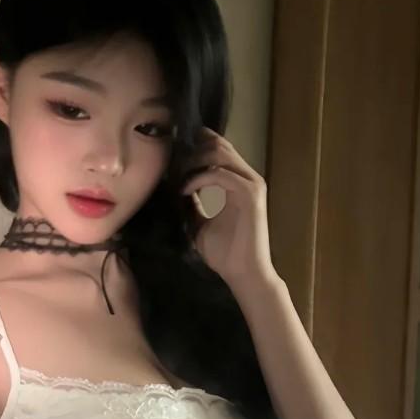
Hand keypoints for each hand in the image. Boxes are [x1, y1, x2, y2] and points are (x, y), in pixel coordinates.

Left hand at [180, 129, 276, 289]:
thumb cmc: (225, 253)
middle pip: (218, 145)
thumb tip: (174, 190)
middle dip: (191, 149)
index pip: (217, 150)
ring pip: (220, 154)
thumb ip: (191, 205)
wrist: (243, 273)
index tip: (170, 154)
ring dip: (193, 161)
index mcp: (237, 182)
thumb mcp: (198, 224)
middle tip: (169, 162)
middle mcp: (246, 178)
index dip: (195, 146)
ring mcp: (250, 184)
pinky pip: (220, 174)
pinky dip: (198, 179)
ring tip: (174, 175)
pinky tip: (183, 190)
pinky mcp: (250, 194)